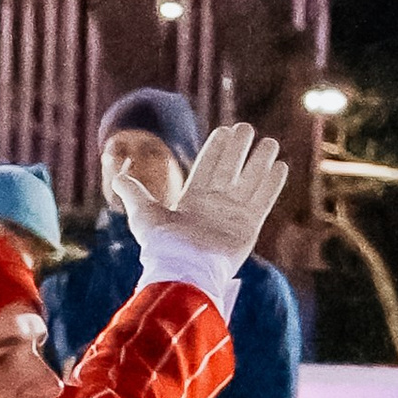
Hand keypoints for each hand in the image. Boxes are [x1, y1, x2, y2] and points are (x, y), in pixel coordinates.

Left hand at [112, 119, 288, 270]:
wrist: (184, 270)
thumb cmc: (162, 243)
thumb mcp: (143, 213)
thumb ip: (134, 193)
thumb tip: (117, 178)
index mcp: (192, 201)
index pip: (207, 167)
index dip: (216, 148)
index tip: (225, 130)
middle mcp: (215, 205)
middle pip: (230, 170)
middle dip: (238, 149)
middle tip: (247, 127)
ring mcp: (233, 215)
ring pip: (250, 181)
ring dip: (260, 161)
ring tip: (270, 142)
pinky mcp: (249, 227)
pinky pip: (263, 200)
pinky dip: (272, 183)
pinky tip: (280, 165)